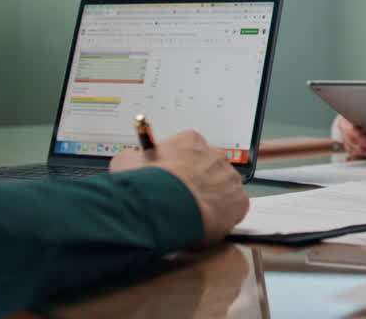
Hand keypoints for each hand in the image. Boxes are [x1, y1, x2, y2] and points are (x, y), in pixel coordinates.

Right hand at [110, 130, 249, 243]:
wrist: (163, 208)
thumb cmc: (145, 185)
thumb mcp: (125, 163)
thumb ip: (133, 157)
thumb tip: (131, 159)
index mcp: (191, 141)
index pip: (189, 150)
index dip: (178, 168)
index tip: (170, 180)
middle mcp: (215, 155)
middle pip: (208, 169)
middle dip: (196, 184)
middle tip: (181, 200)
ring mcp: (230, 178)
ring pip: (222, 189)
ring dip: (210, 200)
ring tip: (191, 215)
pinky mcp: (239, 201)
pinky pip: (234, 209)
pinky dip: (222, 217)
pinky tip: (204, 224)